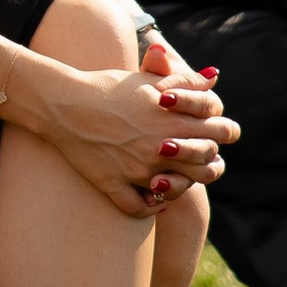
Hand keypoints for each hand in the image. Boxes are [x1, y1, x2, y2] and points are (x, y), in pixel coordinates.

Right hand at [33, 56, 235, 213]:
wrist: (62, 102)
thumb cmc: (106, 86)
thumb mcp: (148, 79)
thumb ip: (186, 80)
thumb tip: (214, 79)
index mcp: (171, 119)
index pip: (219, 132)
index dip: (224, 132)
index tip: (217, 133)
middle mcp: (158, 147)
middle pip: (205, 165)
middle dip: (206, 160)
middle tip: (197, 155)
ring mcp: (136, 169)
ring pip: (176, 190)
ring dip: (181, 185)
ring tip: (175, 176)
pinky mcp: (113, 184)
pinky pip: (141, 208)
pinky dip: (151, 207)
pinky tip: (153, 197)